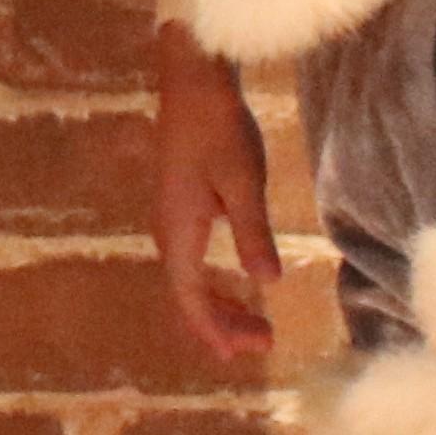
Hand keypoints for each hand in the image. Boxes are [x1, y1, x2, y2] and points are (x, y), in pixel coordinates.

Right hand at [151, 34, 280, 367]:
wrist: (191, 82)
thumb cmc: (218, 128)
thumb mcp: (243, 181)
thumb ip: (253, 233)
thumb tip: (267, 283)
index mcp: (179, 229)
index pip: (191, 295)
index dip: (216, 329)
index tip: (248, 352)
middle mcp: (167, 229)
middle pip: (187, 292)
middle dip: (221, 324)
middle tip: (263, 343)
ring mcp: (171, 217)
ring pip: (188, 277)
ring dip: (218, 304)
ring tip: (254, 323)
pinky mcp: (180, 204)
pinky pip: (191, 259)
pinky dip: (213, 280)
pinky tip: (237, 280)